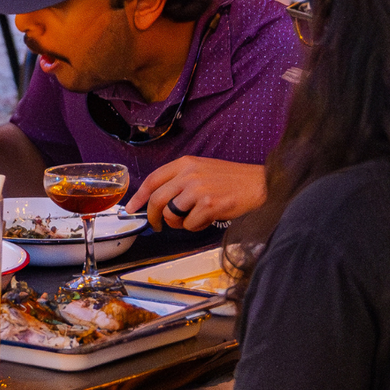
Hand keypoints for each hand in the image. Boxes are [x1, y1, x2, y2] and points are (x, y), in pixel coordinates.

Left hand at [129, 158, 265, 229]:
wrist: (258, 185)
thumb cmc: (231, 181)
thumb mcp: (202, 171)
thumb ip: (180, 181)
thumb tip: (158, 201)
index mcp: (185, 163)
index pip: (153, 179)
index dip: (138, 195)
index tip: (131, 207)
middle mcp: (189, 174)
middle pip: (156, 200)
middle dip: (153, 217)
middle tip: (157, 226)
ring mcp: (198, 189)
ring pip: (171, 215)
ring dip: (179, 223)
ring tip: (194, 218)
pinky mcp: (209, 205)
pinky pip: (189, 225)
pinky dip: (197, 227)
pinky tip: (208, 218)